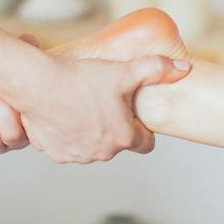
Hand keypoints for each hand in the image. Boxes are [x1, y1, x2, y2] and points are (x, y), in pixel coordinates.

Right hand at [16, 51, 189, 163]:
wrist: (38, 85)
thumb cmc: (81, 78)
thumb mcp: (125, 71)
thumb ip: (158, 69)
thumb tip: (185, 67)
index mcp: (124, 137)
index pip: (146, 144)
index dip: (142, 128)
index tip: (133, 114)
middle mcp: (103, 153)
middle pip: (118, 144)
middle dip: (115, 127)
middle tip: (105, 103)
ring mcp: (79, 156)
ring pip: (94, 147)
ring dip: (92, 133)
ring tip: (84, 107)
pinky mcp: (58, 154)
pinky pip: (70, 147)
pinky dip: (70, 136)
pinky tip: (65, 115)